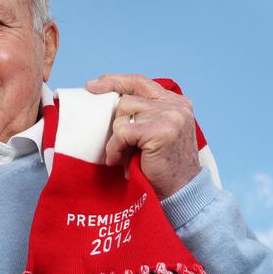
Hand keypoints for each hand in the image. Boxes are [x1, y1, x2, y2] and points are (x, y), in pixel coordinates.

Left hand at [86, 74, 200, 198]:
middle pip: (126, 99)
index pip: (139, 81)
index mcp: (175, 102)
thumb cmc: (161, 165)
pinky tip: (120, 161)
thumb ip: (140, 114)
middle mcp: (176, 105)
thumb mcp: (153, 132)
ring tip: (122, 155)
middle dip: (116, 122)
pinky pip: (122, 132)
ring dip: (116, 138)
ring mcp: (170, 116)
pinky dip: (115, 148)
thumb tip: (101, 97)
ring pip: (122, 114)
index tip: (92, 86)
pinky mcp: (161, 131)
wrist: (180, 192)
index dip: (114, 81)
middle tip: (119, 146)